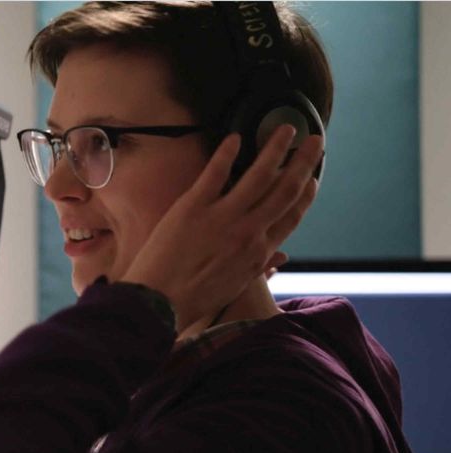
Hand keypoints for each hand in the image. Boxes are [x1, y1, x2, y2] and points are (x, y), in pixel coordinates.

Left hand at [122, 125, 322, 332]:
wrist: (158, 303)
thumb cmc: (193, 300)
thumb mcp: (235, 287)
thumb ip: (259, 268)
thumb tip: (281, 259)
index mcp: (259, 253)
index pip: (292, 215)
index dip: (306, 192)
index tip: (313, 175)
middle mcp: (248, 232)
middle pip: (285, 190)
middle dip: (303, 163)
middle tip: (315, 141)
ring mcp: (222, 217)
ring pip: (259, 175)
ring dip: (275, 148)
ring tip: (285, 128)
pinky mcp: (193, 208)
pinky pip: (215, 173)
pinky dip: (227, 154)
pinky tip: (236, 137)